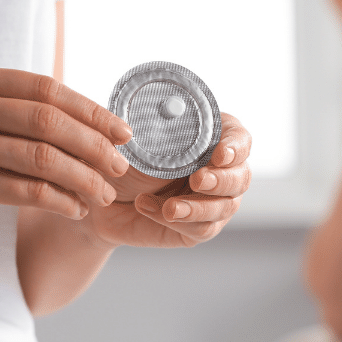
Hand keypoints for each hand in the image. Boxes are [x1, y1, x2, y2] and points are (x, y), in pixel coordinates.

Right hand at [0, 61, 131, 245]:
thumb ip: (19, 109)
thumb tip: (97, 119)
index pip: (44, 87)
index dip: (89, 109)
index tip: (122, 130)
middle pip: (46, 120)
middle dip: (93, 144)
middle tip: (120, 165)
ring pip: (41, 158)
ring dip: (82, 178)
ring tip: (103, 193)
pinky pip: (26, 190)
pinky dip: (59, 201)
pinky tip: (76, 209)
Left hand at [79, 112, 251, 248]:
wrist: (101, 199)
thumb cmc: (122, 163)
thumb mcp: (135, 142)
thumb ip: (152, 129)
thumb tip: (160, 112)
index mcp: (210, 139)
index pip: (240, 139)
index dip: (235, 147)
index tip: (219, 154)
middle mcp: (218, 170)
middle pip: (241, 177)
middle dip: (222, 180)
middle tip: (198, 180)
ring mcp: (213, 201)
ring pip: (226, 207)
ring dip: (198, 207)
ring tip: (169, 207)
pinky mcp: (199, 227)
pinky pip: (203, 228)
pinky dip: (179, 220)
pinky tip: (148, 208)